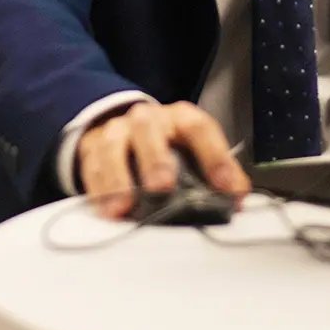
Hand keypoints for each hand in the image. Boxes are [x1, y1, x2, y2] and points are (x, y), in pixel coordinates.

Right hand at [75, 100, 249, 219]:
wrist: (125, 131)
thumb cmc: (168, 147)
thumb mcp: (195, 151)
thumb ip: (217, 172)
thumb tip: (237, 198)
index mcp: (180, 118)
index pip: (199, 129)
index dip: (215, 158)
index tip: (227, 188)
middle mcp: (147, 120)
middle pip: (148, 131)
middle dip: (155, 159)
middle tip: (161, 187)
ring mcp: (116, 132)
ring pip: (113, 148)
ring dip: (119, 178)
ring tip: (125, 206)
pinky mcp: (92, 151)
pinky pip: (92, 168)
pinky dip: (99, 191)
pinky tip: (108, 211)